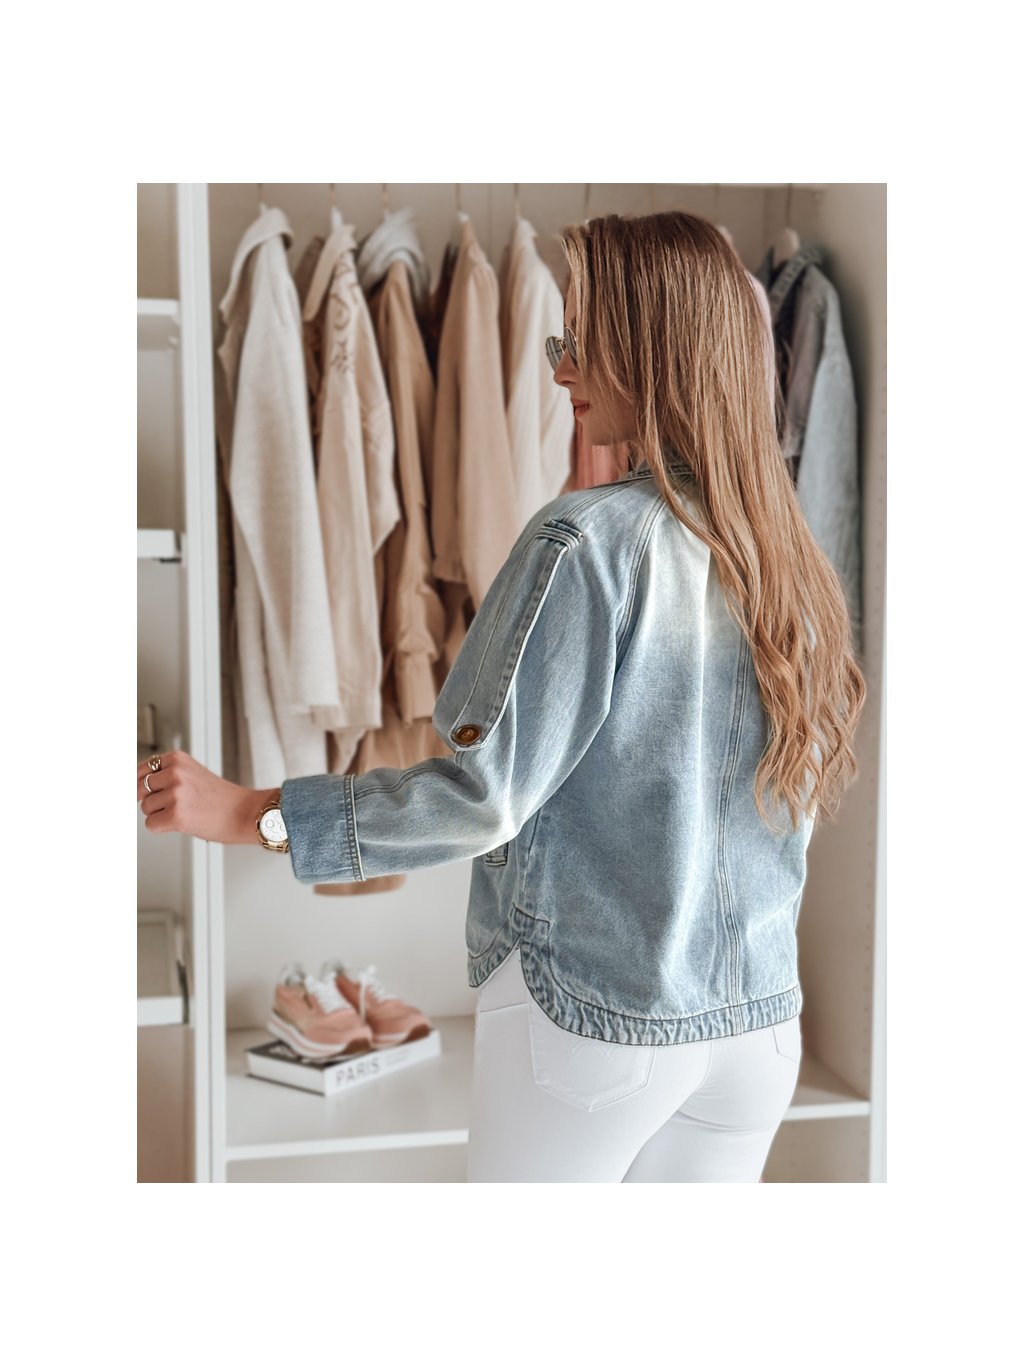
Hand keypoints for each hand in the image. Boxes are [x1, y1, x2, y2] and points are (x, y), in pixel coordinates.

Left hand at [137, 751, 269, 845]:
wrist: (244, 812)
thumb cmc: (220, 798)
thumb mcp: (191, 774)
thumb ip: (164, 776)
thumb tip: (132, 789)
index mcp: (177, 759)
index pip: (140, 770)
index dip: (140, 785)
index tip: (143, 792)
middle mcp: (175, 772)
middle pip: (139, 790)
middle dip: (153, 801)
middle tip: (175, 804)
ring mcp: (175, 793)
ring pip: (145, 808)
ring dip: (160, 815)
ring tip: (186, 812)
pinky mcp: (176, 815)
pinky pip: (151, 825)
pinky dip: (163, 828)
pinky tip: (184, 823)